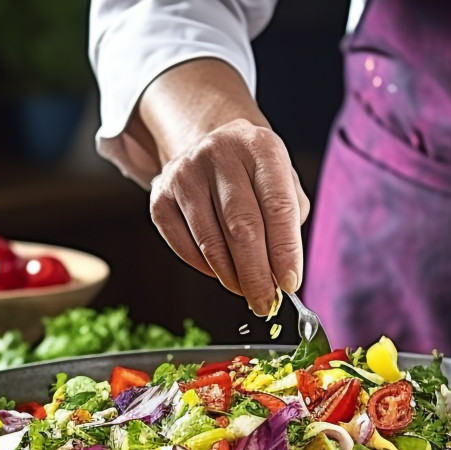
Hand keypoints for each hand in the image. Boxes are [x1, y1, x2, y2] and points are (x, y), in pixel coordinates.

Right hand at [148, 118, 310, 315]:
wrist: (212, 148)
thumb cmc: (256, 176)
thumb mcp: (284, 183)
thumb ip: (288, 224)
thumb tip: (282, 276)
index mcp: (260, 146)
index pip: (278, 205)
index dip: (285, 250)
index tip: (290, 283)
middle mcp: (220, 152)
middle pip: (241, 227)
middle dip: (257, 274)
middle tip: (266, 303)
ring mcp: (185, 173)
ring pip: (211, 241)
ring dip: (231, 276)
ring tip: (247, 292)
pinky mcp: (160, 195)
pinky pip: (184, 245)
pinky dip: (205, 267)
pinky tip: (221, 272)